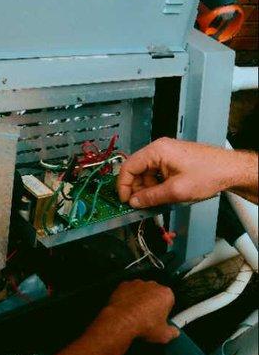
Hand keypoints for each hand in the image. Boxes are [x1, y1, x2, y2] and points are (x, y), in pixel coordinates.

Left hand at [105, 280, 178, 343]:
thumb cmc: (143, 324)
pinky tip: (127, 310)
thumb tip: (173, 332)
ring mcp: (137, 284)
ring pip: (141, 291)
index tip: (161, 318)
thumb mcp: (164, 334)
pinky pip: (128, 291)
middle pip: (155, 294)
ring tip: (137, 315)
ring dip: (140, 300)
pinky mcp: (123, 285)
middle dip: (153, 304)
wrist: (123, 320)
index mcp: (165, 294)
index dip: (165, 311)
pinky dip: (127, 298)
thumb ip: (173, 332)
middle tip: (149, 318)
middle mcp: (151, 285)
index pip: (170, 301)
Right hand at [117, 137, 249, 207]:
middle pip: (137, 171)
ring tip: (157, 201)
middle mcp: (159, 149)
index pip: (128, 166)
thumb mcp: (176, 191)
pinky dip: (157, 186)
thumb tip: (135, 202)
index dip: (123, 185)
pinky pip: (157, 174)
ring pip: (147, 174)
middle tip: (140, 204)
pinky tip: (164, 196)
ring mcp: (167, 154)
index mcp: (157, 151)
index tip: (124, 200)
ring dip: (148, 189)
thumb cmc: (210, 173)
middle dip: (137, 189)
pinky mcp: (173, 161)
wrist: (231, 170)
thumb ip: (151, 197)